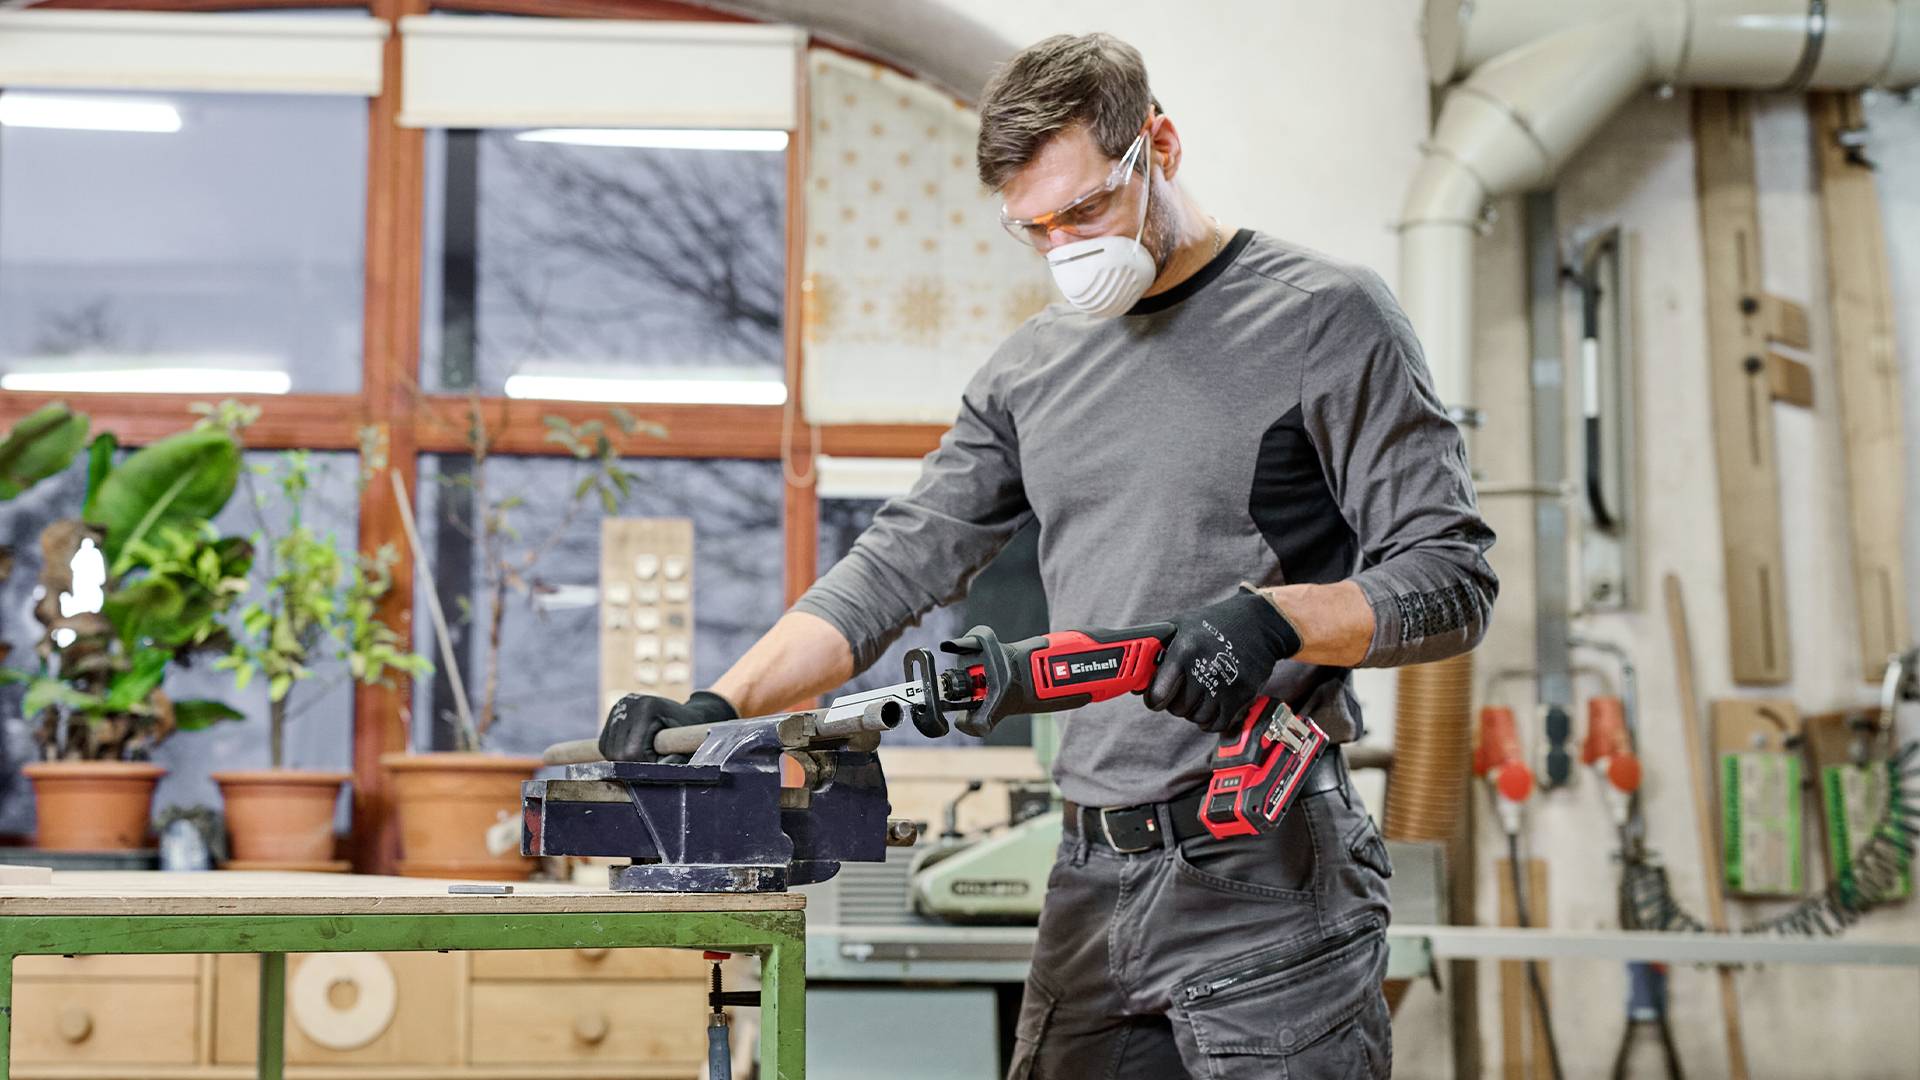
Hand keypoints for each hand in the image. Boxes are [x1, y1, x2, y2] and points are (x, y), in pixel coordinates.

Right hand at [597, 690, 737, 761]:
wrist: (685, 714)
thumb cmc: (689, 731)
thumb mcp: (686, 744)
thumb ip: (674, 760)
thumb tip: (658, 773)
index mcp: (646, 708)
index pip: (633, 750)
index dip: (644, 765)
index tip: (659, 764)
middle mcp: (627, 704)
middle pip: (617, 752)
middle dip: (634, 764)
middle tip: (652, 762)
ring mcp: (618, 707)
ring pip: (609, 750)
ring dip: (625, 760)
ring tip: (645, 755)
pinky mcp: (612, 714)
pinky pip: (605, 745)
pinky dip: (616, 754)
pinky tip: (634, 751)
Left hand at [1143, 587, 1302, 732]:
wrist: (1259, 624)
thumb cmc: (1214, 624)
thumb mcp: (1181, 626)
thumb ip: (1156, 651)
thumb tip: (1136, 683)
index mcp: (1184, 649)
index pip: (1159, 693)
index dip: (1154, 699)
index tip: (1156, 698)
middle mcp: (1204, 668)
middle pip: (1177, 708)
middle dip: (1176, 703)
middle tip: (1183, 690)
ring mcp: (1225, 684)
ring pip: (1196, 718)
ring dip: (1194, 711)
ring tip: (1200, 693)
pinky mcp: (1243, 695)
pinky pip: (1217, 723)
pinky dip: (1211, 720)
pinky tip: (1212, 704)